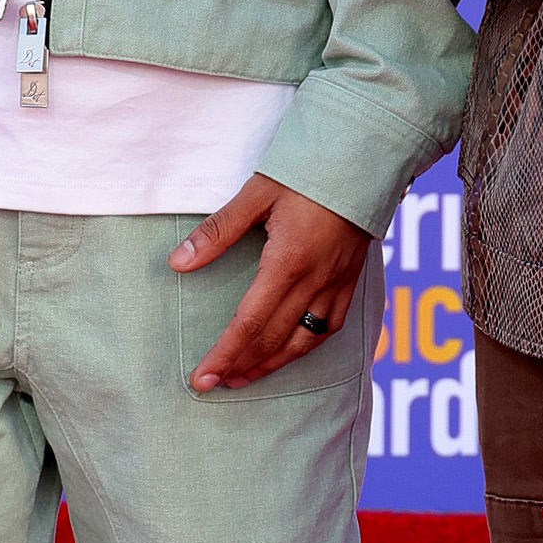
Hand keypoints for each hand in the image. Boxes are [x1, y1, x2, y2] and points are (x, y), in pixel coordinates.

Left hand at [171, 173, 371, 390]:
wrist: (364, 158)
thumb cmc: (307, 172)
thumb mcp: (256, 194)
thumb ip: (217, 231)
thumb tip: (178, 262)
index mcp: (288, 262)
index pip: (249, 323)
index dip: (223, 355)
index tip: (202, 379)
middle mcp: (315, 281)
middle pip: (274, 340)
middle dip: (241, 367)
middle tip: (214, 384)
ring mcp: (337, 283)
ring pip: (304, 342)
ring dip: (272, 364)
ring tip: (245, 377)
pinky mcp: (350, 280)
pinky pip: (330, 327)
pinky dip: (306, 346)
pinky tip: (291, 351)